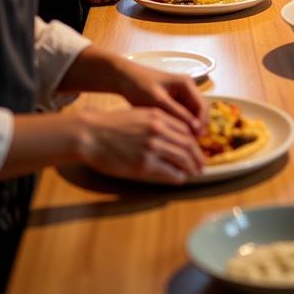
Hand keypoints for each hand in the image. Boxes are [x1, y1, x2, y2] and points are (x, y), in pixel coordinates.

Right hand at [76, 107, 204, 183]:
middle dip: (197, 155)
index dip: (193, 140)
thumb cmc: (110, 125)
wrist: (91, 134)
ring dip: (191, 166)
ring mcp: (152, 147)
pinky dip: (177, 176)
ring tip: (195, 172)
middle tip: (201, 163)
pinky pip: (168, 171)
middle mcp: (159, 130)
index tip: (196, 148)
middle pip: (187, 143)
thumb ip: (156, 122)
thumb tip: (170, 134)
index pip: (185, 129)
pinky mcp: (143, 164)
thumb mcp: (138, 115)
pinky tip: (180, 178)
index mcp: (158, 116)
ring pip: (182, 158)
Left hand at [114, 57, 206, 134]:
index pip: (202, 105)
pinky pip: (183, 115)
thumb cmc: (140, 87)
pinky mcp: (174, 101)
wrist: (124, 79)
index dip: (202, 123)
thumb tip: (195, 128)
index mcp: (186, 84)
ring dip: (190, 128)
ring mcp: (181, 95)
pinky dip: (181, 126)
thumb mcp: (158, 101)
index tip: (195, 139)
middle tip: (190, 145)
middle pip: (200, 111)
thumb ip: (177, 113)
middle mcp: (187, 88)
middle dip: (198, 127)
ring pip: (192, 115)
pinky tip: (175, 137)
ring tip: (182, 143)